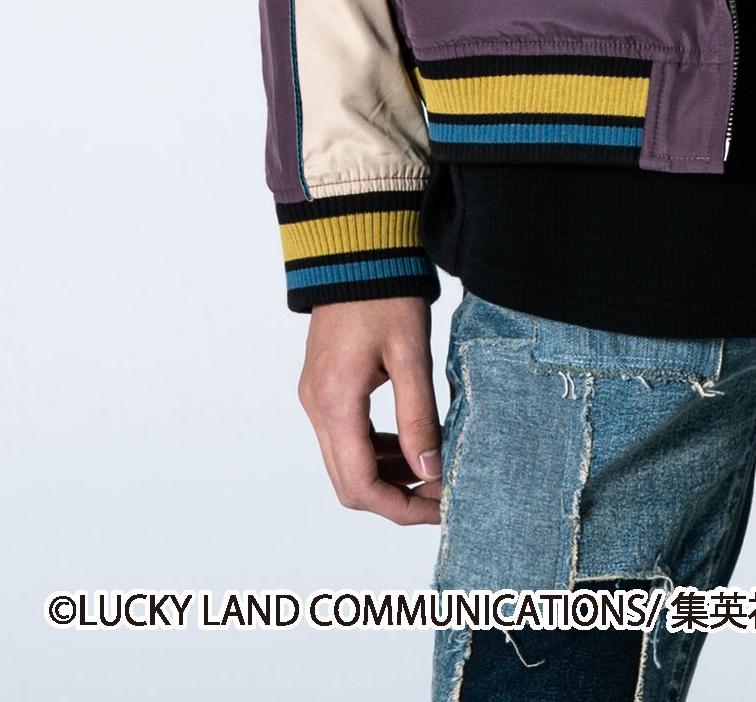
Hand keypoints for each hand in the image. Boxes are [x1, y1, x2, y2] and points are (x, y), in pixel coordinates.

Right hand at [298, 295, 443, 526]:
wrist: (356, 249)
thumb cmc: (385, 292)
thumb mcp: (411, 354)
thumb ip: (420, 416)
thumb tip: (431, 471)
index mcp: (336, 401)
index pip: (361, 484)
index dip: (400, 507)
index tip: (438, 507)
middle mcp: (316, 406)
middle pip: (349, 483)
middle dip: (395, 498)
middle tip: (440, 495)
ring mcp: (315, 397)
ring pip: (346, 463)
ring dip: (387, 476)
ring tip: (433, 471)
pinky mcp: (322, 387)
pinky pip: (345, 437)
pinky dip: (376, 451)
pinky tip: (410, 444)